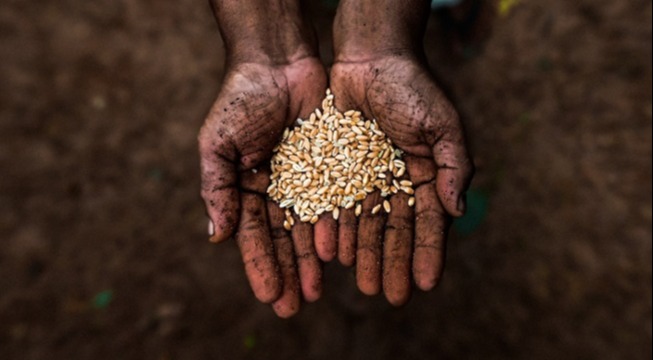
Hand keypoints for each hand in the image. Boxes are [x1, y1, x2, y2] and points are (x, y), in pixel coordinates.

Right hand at [199, 58, 326, 316]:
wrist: (278, 63)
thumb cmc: (240, 101)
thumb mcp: (217, 145)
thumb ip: (216, 189)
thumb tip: (216, 237)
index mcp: (245, 188)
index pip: (252, 236)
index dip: (260, 266)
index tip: (269, 297)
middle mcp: (275, 190)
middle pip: (281, 240)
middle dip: (286, 273)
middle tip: (293, 308)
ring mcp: (305, 180)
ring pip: (309, 229)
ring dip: (311, 261)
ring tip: (316, 291)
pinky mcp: (331, 166)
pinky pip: (333, 203)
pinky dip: (334, 228)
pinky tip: (338, 254)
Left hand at [329, 55, 473, 304]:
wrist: (370, 59)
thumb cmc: (412, 88)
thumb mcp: (442, 124)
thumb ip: (455, 166)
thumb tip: (456, 210)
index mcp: (427, 175)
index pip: (430, 222)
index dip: (429, 253)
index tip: (427, 283)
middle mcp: (396, 182)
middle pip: (396, 230)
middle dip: (395, 262)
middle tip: (392, 295)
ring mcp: (366, 178)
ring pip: (366, 224)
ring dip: (366, 254)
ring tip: (365, 284)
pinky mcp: (337, 169)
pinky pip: (336, 205)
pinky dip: (337, 229)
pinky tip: (336, 254)